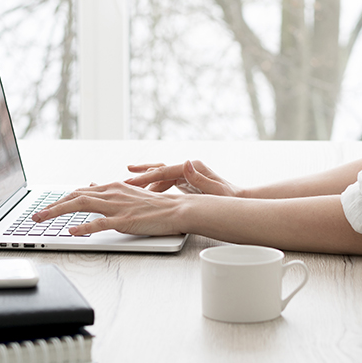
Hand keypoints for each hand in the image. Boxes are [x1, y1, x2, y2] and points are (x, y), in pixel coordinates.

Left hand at [32, 182, 183, 236]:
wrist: (178, 210)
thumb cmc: (155, 206)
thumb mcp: (129, 196)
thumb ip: (110, 194)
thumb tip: (90, 188)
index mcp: (113, 187)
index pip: (80, 192)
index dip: (60, 200)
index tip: (46, 208)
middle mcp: (112, 193)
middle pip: (75, 197)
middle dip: (52, 206)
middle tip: (34, 216)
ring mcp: (118, 206)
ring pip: (81, 205)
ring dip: (58, 212)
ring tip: (42, 220)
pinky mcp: (125, 220)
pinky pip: (100, 223)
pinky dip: (83, 227)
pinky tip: (71, 231)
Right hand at [125, 159, 242, 196]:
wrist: (238, 200)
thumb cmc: (228, 198)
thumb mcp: (215, 190)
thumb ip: (199, 178)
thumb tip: (185, 162)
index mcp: (192, 167)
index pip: (164, 171)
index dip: (146, 177)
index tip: (131, 182)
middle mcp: (188, 167)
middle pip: (159, 169)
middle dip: (141, 174)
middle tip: (123, 179)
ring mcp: (186, 173)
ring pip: (160, 176)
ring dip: (145, 181)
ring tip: (127, 187)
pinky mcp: (185, 181)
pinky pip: (165, 183)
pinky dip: (153, 187)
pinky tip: (143, 193)